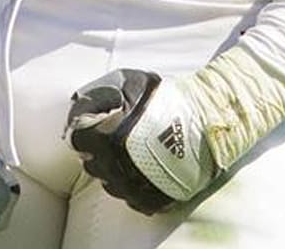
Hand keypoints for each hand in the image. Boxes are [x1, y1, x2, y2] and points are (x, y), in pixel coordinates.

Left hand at [65, 69, 217, 213]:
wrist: (206, 123)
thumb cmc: (169, 101)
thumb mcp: (134, 83)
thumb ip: (105, 93)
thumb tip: (87, 104)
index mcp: (109, 138)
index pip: (78, 139)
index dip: (85, 128)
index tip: (94, 122)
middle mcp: (116, 167)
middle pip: (90, 162)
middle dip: (98, 147)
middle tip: (114, 134)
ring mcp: (132, 188)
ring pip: (108, 181)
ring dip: (113, 165)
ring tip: (131, 149)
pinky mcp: (148, 201)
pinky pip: (128, 195)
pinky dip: (131, 182)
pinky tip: (143, 166)